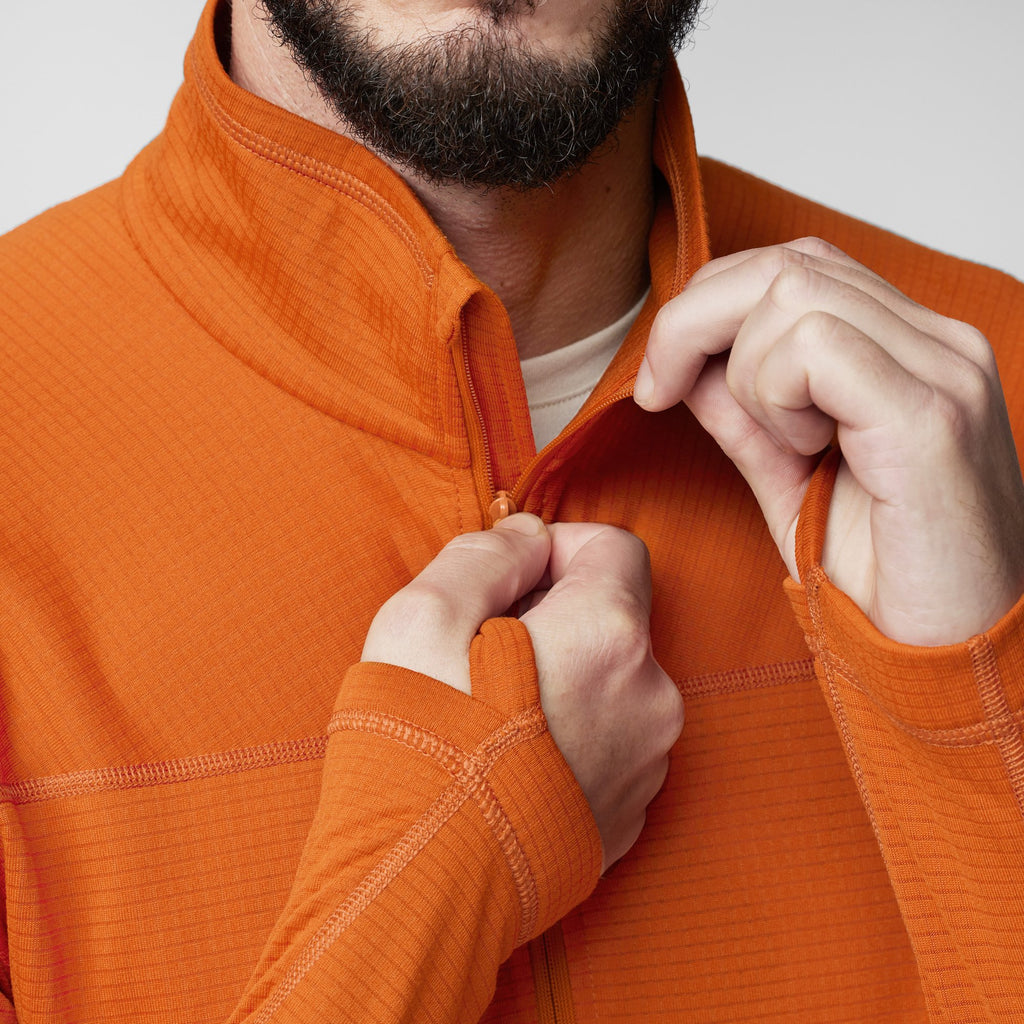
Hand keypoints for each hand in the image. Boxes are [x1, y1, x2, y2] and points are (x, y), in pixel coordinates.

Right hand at [362, 514, 683, 869]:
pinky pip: (612, 743)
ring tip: (490, 713)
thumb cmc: (416, 746)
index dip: (559, 546)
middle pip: (615, 618)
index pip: (615, 547)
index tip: (511, 577)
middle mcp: (650, 697)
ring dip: (563, 677)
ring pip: (613, 682)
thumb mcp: (423, 615)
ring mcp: (647, 765)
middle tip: (481, 650)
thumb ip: (488, 553)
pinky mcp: (631, 816)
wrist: (421, 890)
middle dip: (555, 615)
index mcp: (608, 636)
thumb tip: (528, 535)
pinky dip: (572, 733)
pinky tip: (509, 759)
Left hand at [635, 237, 1023, 645]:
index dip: (710, 305)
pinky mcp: (932, 415)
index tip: (662, 378)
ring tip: (787, 446)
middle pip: (784, 262)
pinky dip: (775, 398)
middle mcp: (937, 342)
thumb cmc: (884, 576)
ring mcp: (944, 370)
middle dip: (694, 321)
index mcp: (911, 348)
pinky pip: (815, 348)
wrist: (950, 656)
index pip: (796, 266)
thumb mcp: (789, 479)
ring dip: (747, 376)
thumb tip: (689, 363)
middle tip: (661, 390)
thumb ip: (744, 412)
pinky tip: (805, 451)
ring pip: (791, 293)